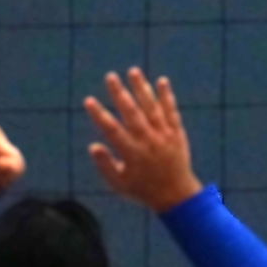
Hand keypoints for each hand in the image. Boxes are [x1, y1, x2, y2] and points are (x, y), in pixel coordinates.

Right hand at [84, 68, 201, 212]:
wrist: (176, 195)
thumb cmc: (143, 189)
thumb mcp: (119, 184)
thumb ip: (105, 165)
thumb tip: (92, 146)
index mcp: (132, 153)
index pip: (112, 130)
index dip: (99, 114)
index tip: (89, 100)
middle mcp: (148, 141)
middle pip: (132, 113)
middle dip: (120, 94)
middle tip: (110, 76)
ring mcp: (164, 136)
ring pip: (152, 108)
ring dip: (142, 88)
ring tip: (133, 71)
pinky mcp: (177, 133)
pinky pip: (171, 112)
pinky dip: (166, 96)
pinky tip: (161, 81)